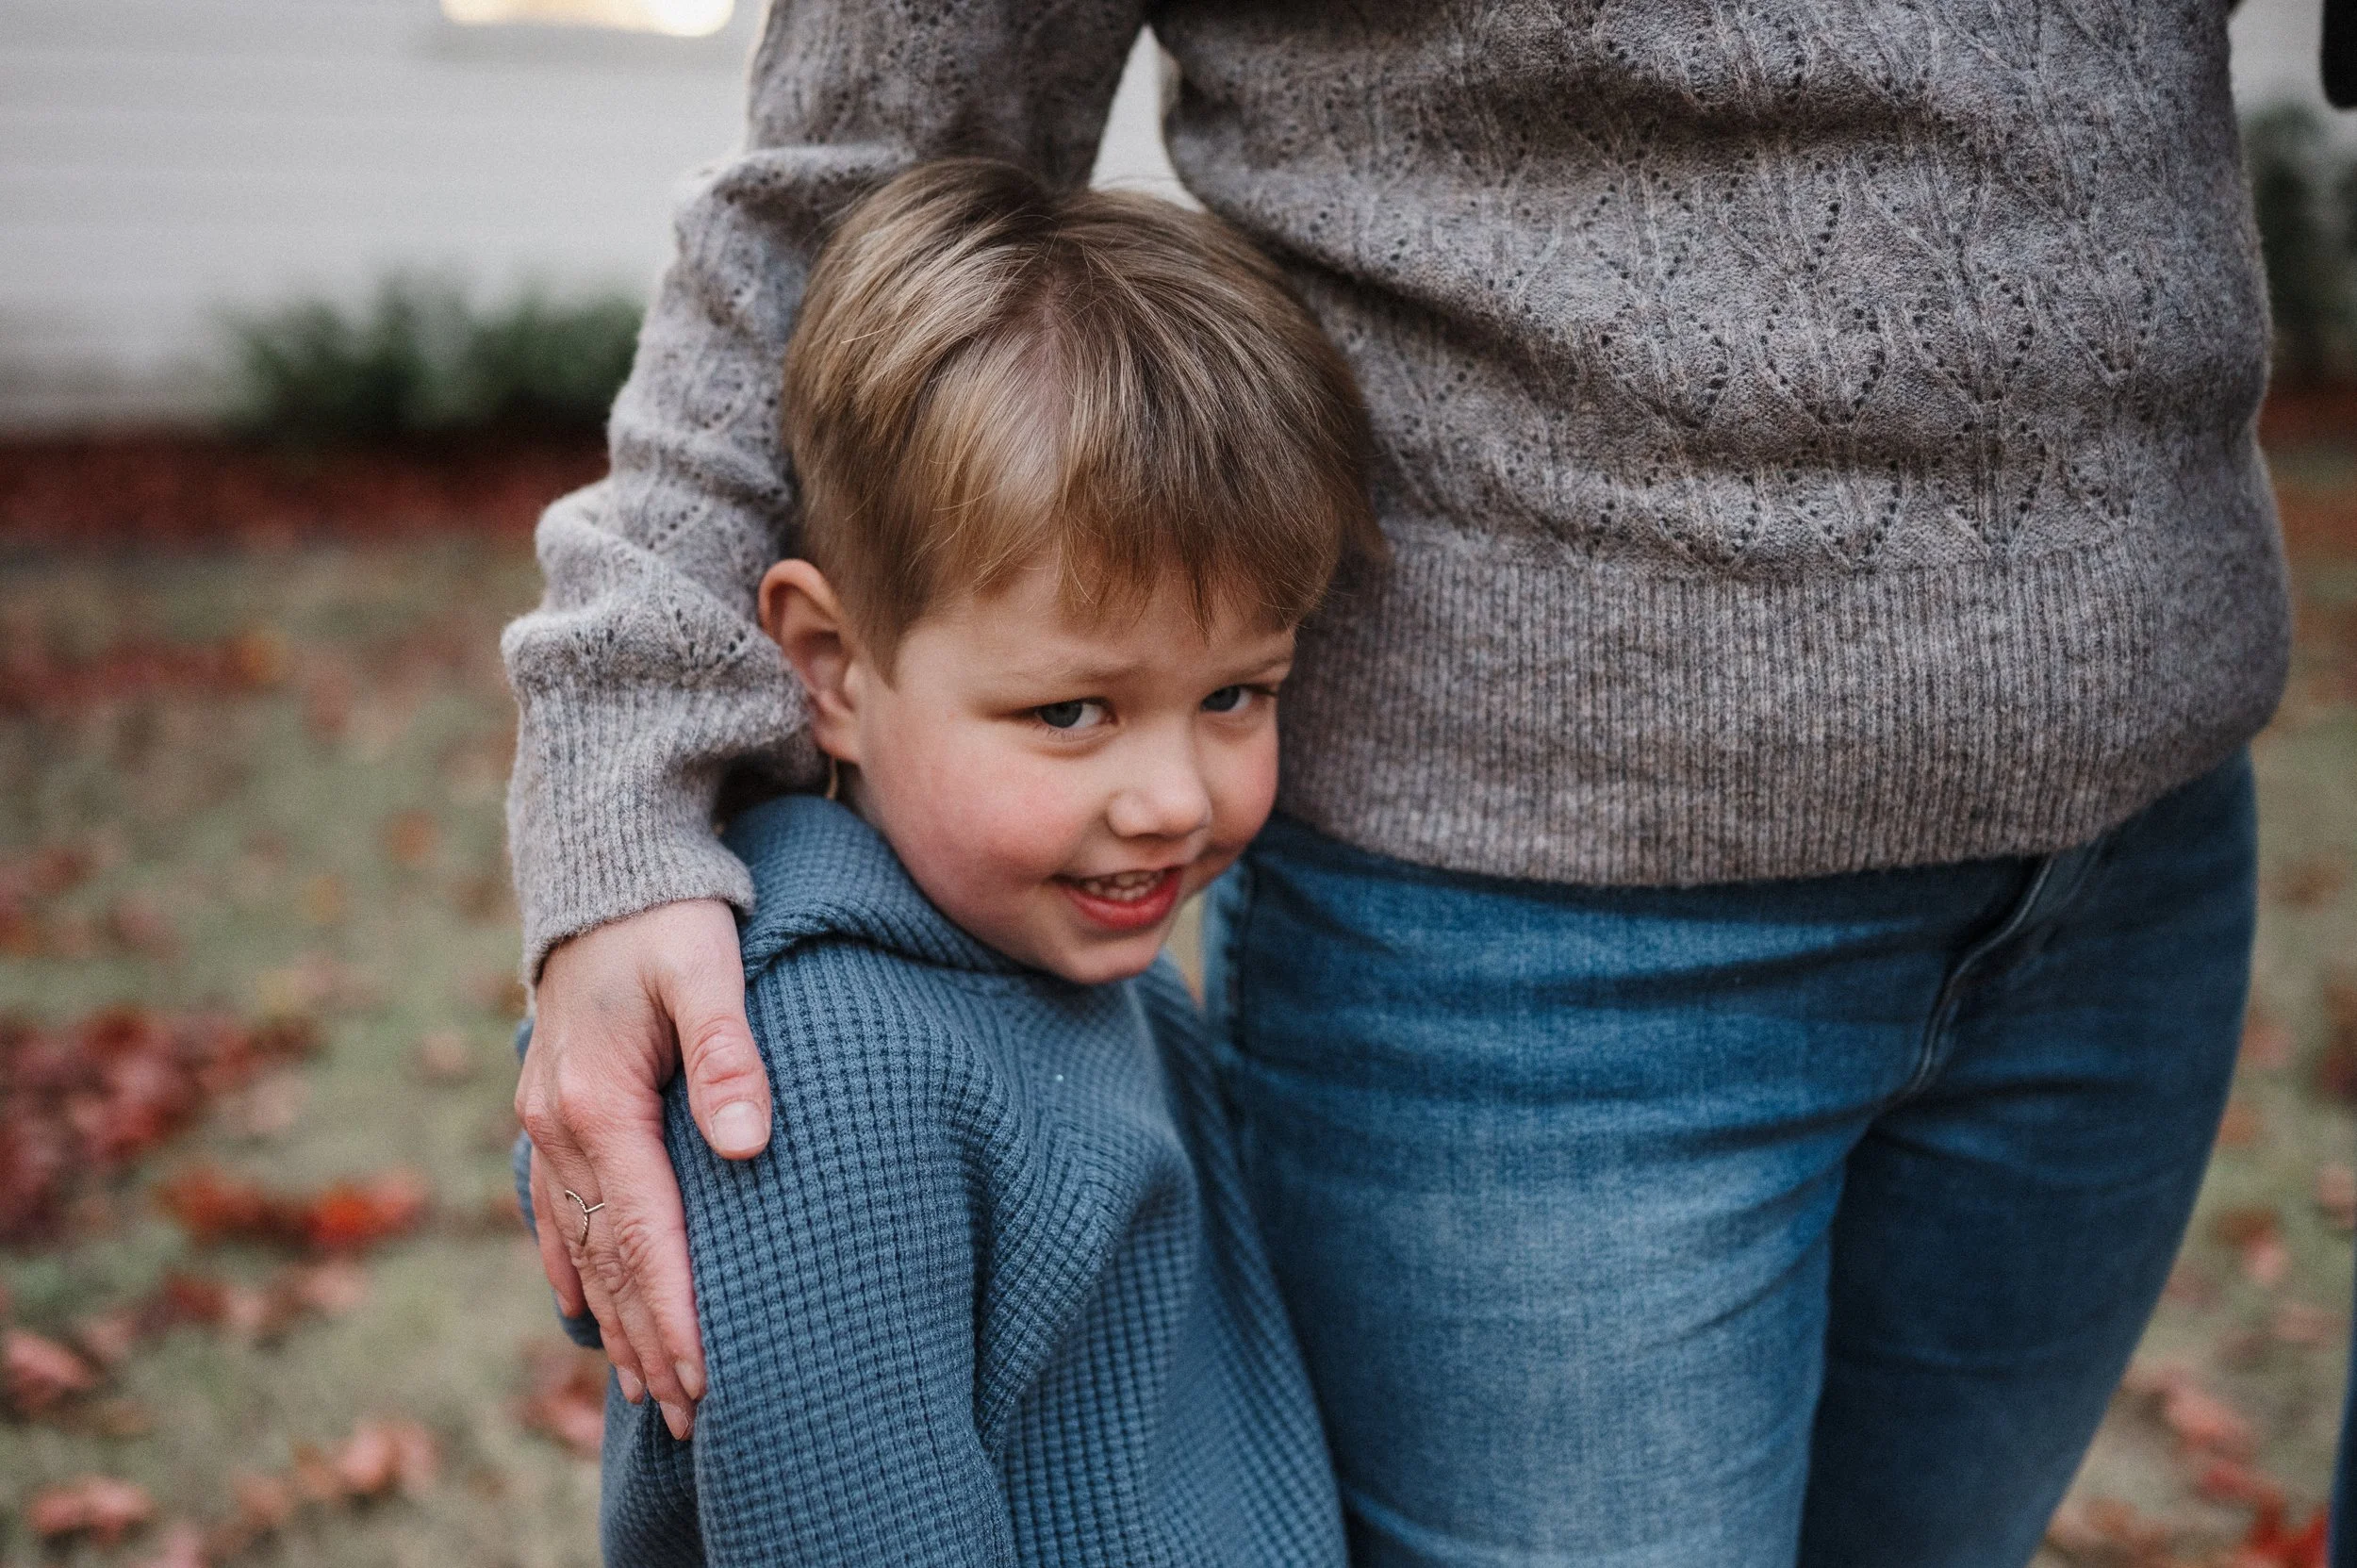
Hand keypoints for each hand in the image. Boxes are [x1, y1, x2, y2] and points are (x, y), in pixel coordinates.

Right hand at [516, 897, 769, 1438]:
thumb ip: (731, 1053)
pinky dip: (579, 1272)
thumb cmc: (670, 911)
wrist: (604, 862)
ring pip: (581, 1248)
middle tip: (693, 1422)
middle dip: (650, 1345)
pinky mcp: (551, 1111)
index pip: (645, 1237)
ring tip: (651, 1395)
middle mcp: (558, 1126)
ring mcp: (546, 1122)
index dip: (677, 1315)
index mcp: (597, 1103)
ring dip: (617, 1323)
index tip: (710, 1384)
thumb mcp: (708, 965)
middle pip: (610, 1261)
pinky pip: (558, 1215)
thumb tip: (744, 1146)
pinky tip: (592, 1313)